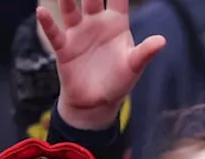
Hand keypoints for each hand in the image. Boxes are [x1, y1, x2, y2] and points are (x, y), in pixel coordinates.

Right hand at [38, 0, 165, 129]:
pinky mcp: (65, 48)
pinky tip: (42, 12)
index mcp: (116, 24)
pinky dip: (48, 23)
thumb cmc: (118, 82)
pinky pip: (55, 33)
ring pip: (71, 10)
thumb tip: (162, 41)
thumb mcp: (134, 66)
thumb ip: (145, 52)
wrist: (97, 103)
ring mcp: (79, 34)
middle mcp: (96, 23)